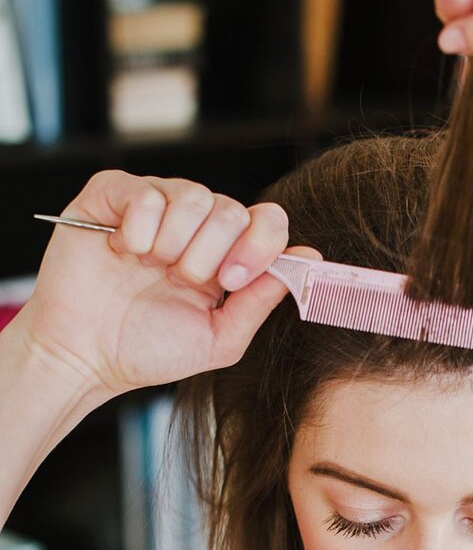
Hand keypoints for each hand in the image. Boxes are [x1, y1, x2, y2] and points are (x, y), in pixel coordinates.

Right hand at [21, 170, 320, 397]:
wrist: (86, 357)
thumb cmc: (148, 350)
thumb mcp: (218, 338)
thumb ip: (261, 300)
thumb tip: (310, 258)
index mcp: (225, 255)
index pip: (267, 220)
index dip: (260, 244)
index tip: (233, 279)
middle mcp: (194, 224)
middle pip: (230, 208)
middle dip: (209, 255)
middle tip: (181, 281)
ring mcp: (154, 206)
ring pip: (192, 195)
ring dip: (174, 244)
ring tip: (150, 269)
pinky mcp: (112, 196)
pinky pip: (145, 192)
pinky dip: (139, 228)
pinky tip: (123, 252)